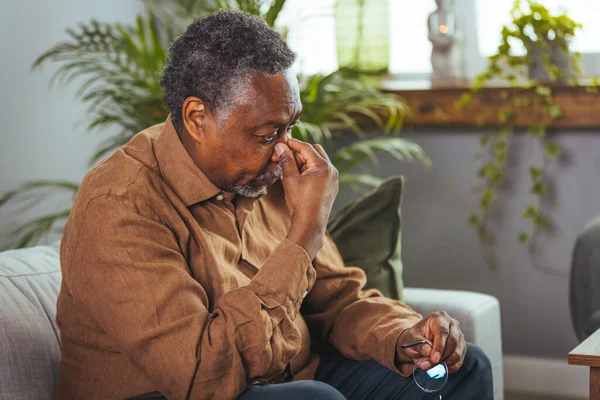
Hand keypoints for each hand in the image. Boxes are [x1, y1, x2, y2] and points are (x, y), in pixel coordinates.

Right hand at [272, 138, 338, 258]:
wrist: (310, 224)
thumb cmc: (300, 202)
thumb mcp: (290, 179)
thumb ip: (286, 160)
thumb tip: (280, 146)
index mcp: (322, 166)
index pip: (307, 147)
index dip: (294, 144)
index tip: (283, 143)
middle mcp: (331, 170)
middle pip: (316, 151)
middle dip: (302, 153)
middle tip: (289, 162)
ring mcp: (334, 179)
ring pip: (319, 162)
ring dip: (307, 162)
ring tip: (295, 174)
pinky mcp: (332, 187)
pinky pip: (323, 172)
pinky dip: (313, 171)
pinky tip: (302, 181)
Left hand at [396, 311, 465, 375]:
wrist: (418, 341)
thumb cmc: (415, 337)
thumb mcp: (411, 339)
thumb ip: (419, 345)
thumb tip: (429, 353)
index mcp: (439, 317)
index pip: (442, 331)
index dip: (439, 347)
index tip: (433, 359)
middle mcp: (452, 324)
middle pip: (452, 342)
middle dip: (441, 357)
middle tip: (430, 365)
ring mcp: (459, 335)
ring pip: (458, 352)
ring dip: (446, 363)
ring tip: (433, 367)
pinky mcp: (462, 347)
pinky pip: (460, 360)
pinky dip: (451, 367)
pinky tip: (441, 369)